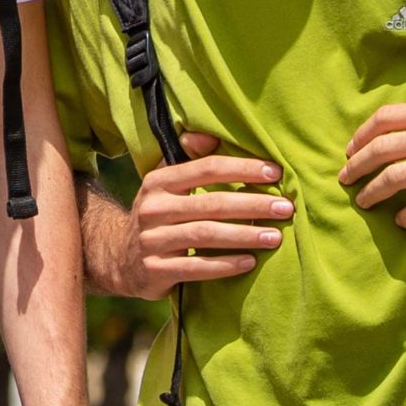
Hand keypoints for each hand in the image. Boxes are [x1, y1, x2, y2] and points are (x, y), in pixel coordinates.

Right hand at [96, 137, 291, 300]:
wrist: (119, 258)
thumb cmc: (157, 216)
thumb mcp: (164, 183)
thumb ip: (186, 158)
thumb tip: (209, 134)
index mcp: (158, 182)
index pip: (206, 169)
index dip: (243, 169)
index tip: (275, 173)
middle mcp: (152, 208)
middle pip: (210, 203)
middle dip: (252, 204)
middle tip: (285, 208)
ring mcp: (151, 241)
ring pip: (205, 235)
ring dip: (245, 235)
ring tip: (276, 237)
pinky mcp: (155, 270)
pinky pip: (196, 267)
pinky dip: (225, 265)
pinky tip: (250, 262)